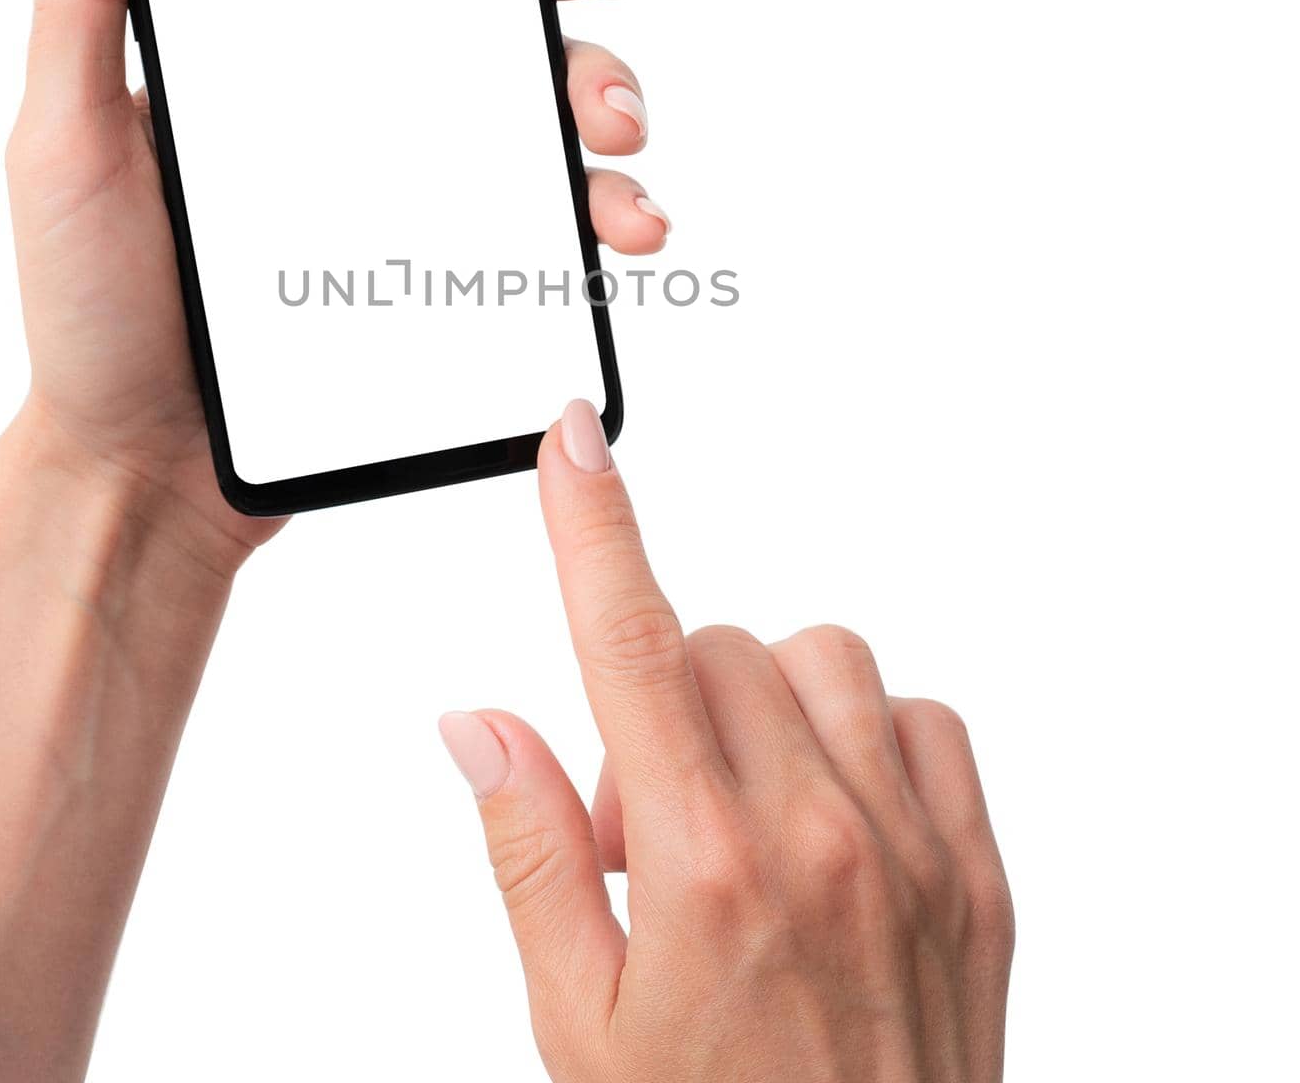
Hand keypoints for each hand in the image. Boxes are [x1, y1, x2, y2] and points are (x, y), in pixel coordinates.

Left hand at [10, 0, 661, 571]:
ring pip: (544, 100)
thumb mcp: (65, 141)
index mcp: (283, 41)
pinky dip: (605, 210)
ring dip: (609, 86)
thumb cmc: (90, 308)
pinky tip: (627, 224)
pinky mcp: (445, 263)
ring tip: (615, 124)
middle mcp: (362, 95)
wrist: (146, 465)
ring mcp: (414, 179)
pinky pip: (545, 218)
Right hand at [438, 401, 1013, 1080]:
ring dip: (757, 701)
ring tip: (734, 810)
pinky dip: (861, 732)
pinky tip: (825, 812)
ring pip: (821, 658)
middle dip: (657, 699)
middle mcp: (818, 834)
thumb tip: (480, 723)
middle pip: (716, 643)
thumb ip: (527, 849)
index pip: (626, 642)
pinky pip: (920, 715)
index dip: (591, 522)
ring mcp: (912, 846)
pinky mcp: (979, 869)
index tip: (573, 437)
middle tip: (643, 820)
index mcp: (702, 865)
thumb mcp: (577, 1020)